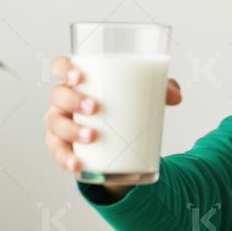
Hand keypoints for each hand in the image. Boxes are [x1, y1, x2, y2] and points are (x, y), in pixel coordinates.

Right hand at [43, 55, 182, 175]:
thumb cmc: (124, 105)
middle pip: (57, 95)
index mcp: (78, 81)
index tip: (79, 76)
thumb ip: (161, 90)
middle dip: (72, 100)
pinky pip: (58, 152)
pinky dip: (65, 159)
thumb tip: (176, 97)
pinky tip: (77, 164)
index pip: (60, 66)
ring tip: (92, 136)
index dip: (64, 68)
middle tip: (94, 107)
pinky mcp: (64, 147)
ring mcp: (61, 124)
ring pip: (55, 124)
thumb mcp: (143, 95)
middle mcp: (63, 101)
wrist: (116, 139)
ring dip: (70, 130)